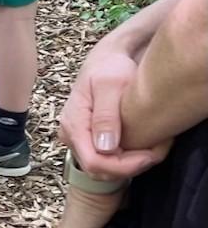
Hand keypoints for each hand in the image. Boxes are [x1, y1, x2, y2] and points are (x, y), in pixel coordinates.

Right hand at [58, 51, 168, 180]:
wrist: (108, 58)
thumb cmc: (110, 66)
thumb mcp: (110, 85)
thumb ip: (106, 115)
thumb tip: (105, 147)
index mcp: (73, 123)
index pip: (94, 162)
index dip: (124, 167)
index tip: (150, 155)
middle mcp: (70, 134)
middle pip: (99, 169)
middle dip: (130, 167)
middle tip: (157, 151)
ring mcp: (78, 137)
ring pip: (103, 168)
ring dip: (129, 165)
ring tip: (152, 148)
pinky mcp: (88, 138)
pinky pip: (106, 159)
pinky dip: (126, 159)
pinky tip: (141, 146)